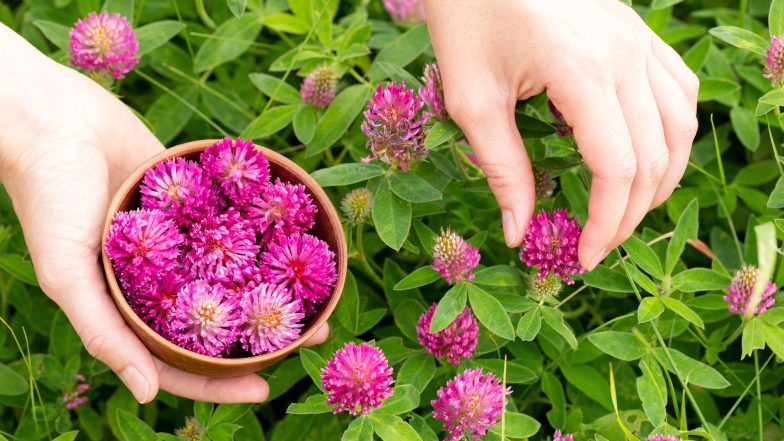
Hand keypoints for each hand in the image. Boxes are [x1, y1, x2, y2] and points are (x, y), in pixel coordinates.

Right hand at [0, 24, 328, 402]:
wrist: (57, 120)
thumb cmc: (51, 198)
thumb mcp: (68, 273)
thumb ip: (104, 332)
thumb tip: (147, 395)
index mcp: (128, 304)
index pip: (177, 358)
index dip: (218, 380)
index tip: (263, 389)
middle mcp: (158, 277)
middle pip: (216, 318)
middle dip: (260, 335)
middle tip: (311, 338)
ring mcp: (179, 238)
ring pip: (232, 271)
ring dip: (271, 285)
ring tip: (316, 295)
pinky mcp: (192, 199)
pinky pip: (233, 222)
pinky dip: (261, 234)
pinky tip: (297, 239)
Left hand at [425, 0, 698, 268]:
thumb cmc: (467, 14)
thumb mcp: (471, 97)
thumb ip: (501, 167)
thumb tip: (518, 232)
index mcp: (583, 71)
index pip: (618, 168)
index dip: (607, 223)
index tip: (584, 258)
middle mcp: (626, 55)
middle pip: (654, 155)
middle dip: (630, 213)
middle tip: (596, 244)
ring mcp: (638, 40)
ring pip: (679, 125)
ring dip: (660, 178)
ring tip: (626, 213)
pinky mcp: (637, 32)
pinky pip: (677, 89)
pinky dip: (672, 133)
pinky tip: (649, 155)